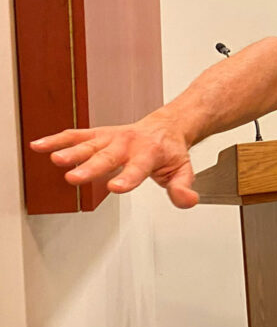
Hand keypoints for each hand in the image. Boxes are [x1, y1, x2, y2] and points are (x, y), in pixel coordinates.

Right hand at [30, 112, 198, 207]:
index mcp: (150, 154)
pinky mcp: (97, 135)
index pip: (137, 169)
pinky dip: (57, 140)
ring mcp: (111, 138)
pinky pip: (76, 136)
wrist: (166, 126)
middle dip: (91, 167)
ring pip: (88, 145)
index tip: (115, 188)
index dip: (127, 179)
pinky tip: (40, 146)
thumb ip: (182, 188)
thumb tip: (186, 200)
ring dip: (71, 151)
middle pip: (107, 157)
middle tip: (75, 178)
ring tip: (55, 159)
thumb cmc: (170, 151)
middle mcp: (128, 144)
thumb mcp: (183, 171)